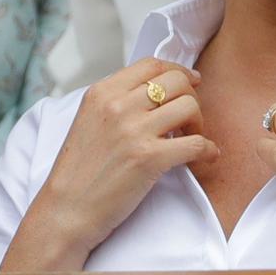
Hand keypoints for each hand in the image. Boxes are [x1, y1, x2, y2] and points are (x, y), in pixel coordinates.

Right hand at [3, 57, 218, 269]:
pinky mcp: (149, 159)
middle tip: (188, 118)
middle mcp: (117, 106)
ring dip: (199, 122)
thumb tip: (154, 92)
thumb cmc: (78, 170)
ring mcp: (134, 131)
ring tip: (191, 137)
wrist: (66, 209)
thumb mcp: (88, 120)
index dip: (178, 70)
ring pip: (190, 107)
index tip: (191, 81)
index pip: (151, 65)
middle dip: (191, 97)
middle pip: (176, 81)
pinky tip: (206, 156)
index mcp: (101, 92)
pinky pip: (196, 144)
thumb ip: (116, 101)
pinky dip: (208, 150)